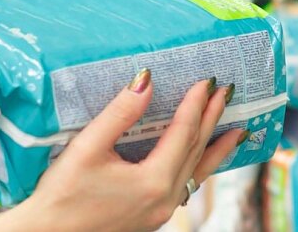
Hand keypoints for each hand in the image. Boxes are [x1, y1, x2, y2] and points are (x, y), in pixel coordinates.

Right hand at [2, 72, 244, 231]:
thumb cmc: (61, 196)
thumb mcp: (88, 147)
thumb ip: (120, 113)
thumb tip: (146, 81)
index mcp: (153, 181)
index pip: (183, 134)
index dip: (196, 105)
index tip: (207, 81)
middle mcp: (163, 199)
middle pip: (195, 151)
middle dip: (212, 120)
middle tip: (227, 93)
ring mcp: (159, 212)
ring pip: (196, 172)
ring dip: (214, 147)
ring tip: (236, 131)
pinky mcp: (150, 217)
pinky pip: (185, 186)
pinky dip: (199, 168)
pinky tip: (200, 160)